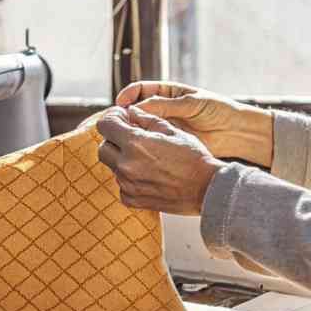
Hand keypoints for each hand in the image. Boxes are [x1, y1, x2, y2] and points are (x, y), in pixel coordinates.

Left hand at [96, 106, 225, 215]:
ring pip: (112, 166)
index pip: (105, 125)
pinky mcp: (131, 199)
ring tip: (145, 158)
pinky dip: (129, 178)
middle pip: (103, 147)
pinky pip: (121, 184)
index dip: (112, 119)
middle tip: (132, 139)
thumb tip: (131, 111)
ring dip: (122, 159)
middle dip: (114, 140)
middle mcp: (126, 164)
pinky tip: (148, 175)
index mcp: (135, 143)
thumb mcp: (172, 130)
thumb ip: (147, 119)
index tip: (122, 119)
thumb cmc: (193, 157)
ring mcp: (127, 184)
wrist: (207, 190)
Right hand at [116, 81, 273, 167]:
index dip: (128, 95)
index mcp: (167, 93)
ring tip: (122, 136)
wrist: (236, 132)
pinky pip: (149, 142)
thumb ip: (166, 105)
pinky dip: (140, 144)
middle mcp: (162, 109)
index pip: (140, 91)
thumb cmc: (218, 111)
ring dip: (129, 131)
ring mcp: (164, 126)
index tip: (120, 103)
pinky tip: (135, 148)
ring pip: (139, 127)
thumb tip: (137, 108)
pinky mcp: (167, 142)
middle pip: (135, 110)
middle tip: (115, 122)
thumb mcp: (192, 104)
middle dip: (123, 115)